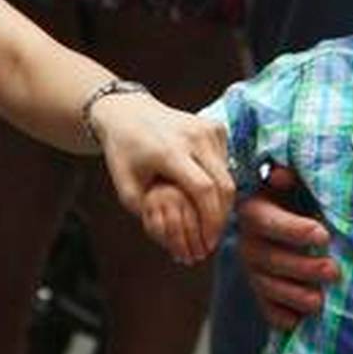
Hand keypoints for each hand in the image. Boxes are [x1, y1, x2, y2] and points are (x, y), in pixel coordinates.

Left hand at [91, 96, 233, 253]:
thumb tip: (175, 240)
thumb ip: (149, 214)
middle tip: (212, 238)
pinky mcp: (216, 127)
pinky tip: (204, 191)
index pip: (203, 189)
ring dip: (221, 202)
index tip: (208, 241)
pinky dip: (220, 182)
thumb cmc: (124, 152)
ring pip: (228, 176)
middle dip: (221, 217)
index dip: (210, 220)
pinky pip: (226, 163)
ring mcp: (207, 129)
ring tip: (208, 220)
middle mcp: (193, 137)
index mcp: (169, 151)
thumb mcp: (126, 188)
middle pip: (223, 185)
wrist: (127, 112)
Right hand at [237, 164, 335, 330]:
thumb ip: (293, 177)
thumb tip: (281, 174)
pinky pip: (267, 310)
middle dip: (303, 268)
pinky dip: (282, 318)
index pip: (267, 222)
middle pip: (270, 259)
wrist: (294, 222)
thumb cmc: (301, 198)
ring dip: (295, 296)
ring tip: (320, 301)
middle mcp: (249, 243)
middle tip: (333, 271)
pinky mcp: (263, 294)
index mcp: (255, 212)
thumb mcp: (298, 183)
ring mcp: (254, 271)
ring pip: (268, 287)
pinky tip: (298, 322)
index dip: (294, 230)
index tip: (323, 235)